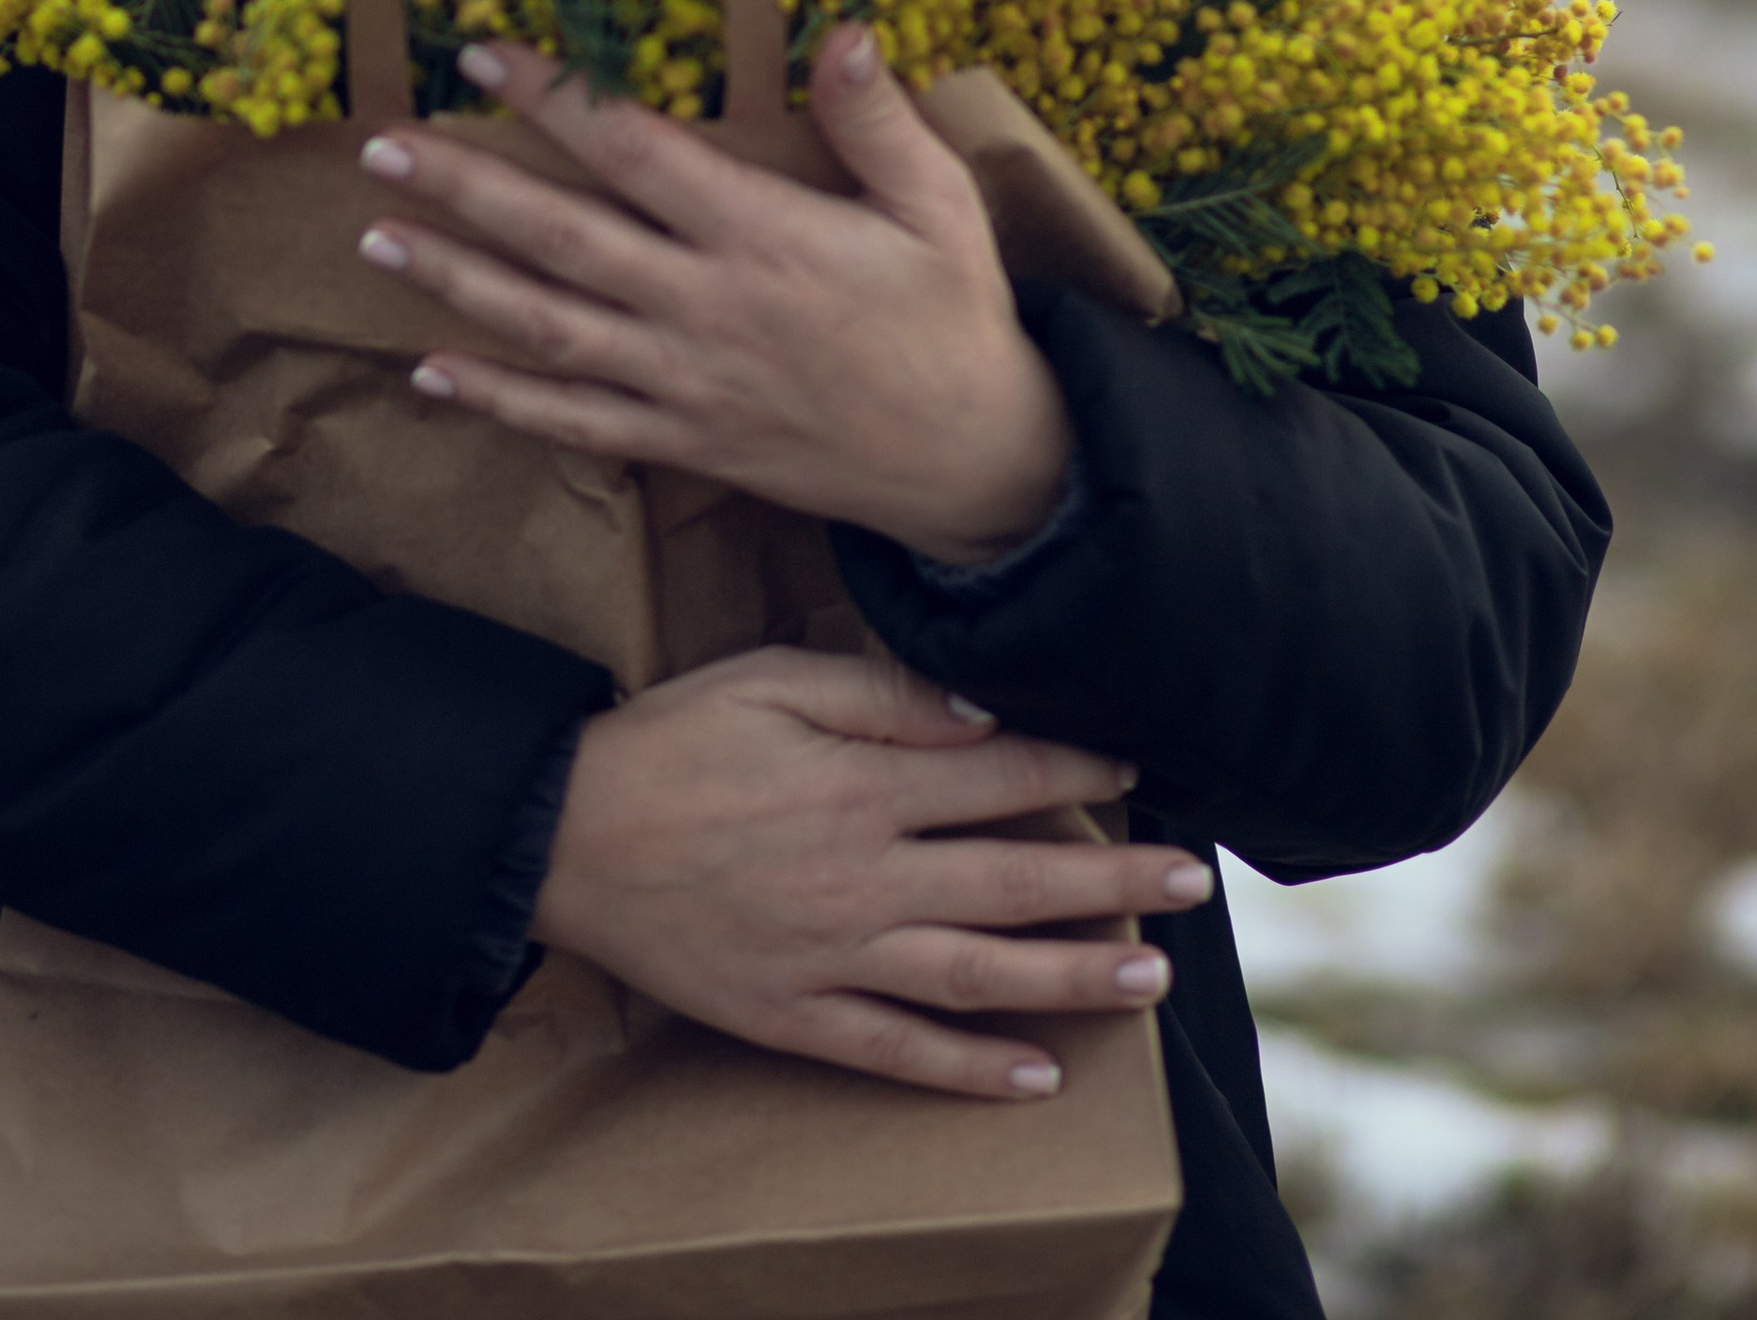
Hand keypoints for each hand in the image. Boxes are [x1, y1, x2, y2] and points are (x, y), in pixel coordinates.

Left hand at [355, 27, 1074, 559]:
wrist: (977, 463)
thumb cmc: (956, 317)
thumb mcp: (943, 205)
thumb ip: (879, 118)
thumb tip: (842, 26)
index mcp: (764, 235)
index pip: (634, 153)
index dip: (554, 103)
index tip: (482, 55)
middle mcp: (706, 308)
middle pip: (561, 239)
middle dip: (464, 190)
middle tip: (379, 148)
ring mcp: (685, 383)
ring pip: (546, 328)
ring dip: (456, 284)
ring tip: (374, 241)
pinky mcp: (683, 442)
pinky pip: (573, 423)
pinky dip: (498, 401)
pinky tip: (430, 371)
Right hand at [533, 647, 1208, 1096]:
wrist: (562, 835)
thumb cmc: (670, 740)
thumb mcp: (769, 679)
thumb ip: (881, 696)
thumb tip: (983, 715)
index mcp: (861, 783)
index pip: (998, 776)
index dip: (1075, 768)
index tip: (1139, 766)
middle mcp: (864, 876)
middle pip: (1012, 880)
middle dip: (1113, 879)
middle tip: (1194, 882)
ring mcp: (833, 956)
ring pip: (976, 975)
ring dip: (1071, 977)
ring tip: (1148, 976)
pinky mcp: (794, 1016)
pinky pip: (897, 1052)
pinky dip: (970, 1070)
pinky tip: (1036, 1076)